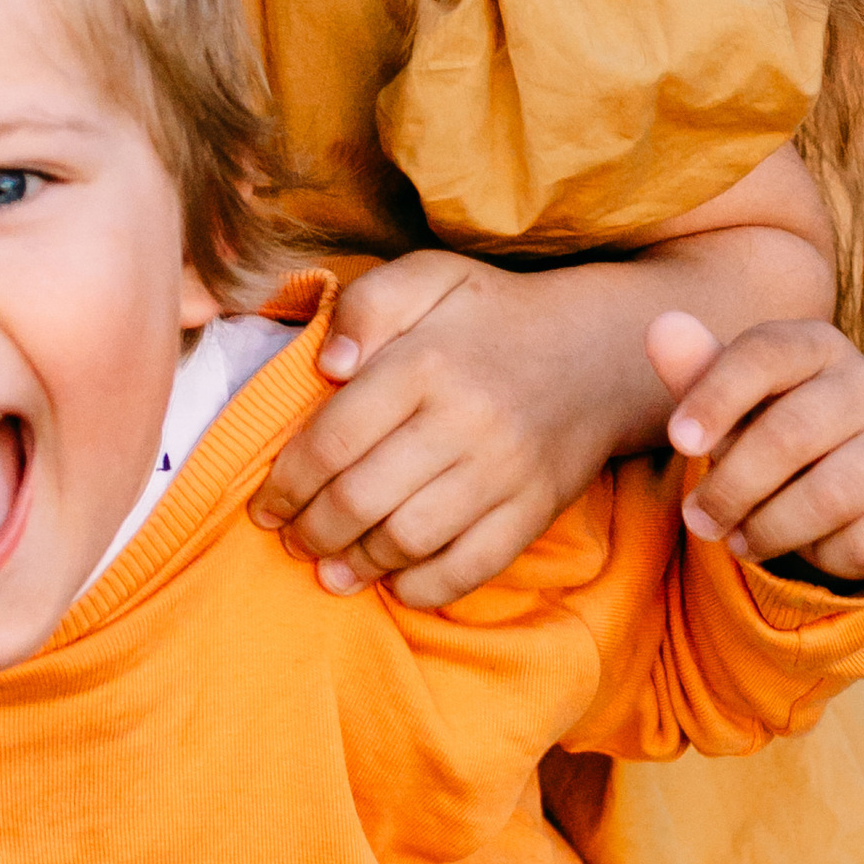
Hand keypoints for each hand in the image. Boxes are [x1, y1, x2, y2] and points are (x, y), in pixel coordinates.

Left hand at [251, 250, 637, 608]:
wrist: (597, 351)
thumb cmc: (490, 315)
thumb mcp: (427, 276)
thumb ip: (365, 305)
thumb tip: (327, 366)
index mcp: (425, 364)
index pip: (333, 439)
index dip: (286, 483)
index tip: (266, 505)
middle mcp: (464, 421)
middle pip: (361, 499)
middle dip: (311, 530)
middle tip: (291, 539)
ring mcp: (503, 473)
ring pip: (408, 540)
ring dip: (356, 564)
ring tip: (329, 566)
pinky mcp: (533, 511)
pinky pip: (469, 569)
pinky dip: (422, 586)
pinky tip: (394, 581)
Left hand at [649, 312, 863, 583]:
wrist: (857, 478)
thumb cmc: (774, 424)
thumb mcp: (731, 399)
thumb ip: (695, 371)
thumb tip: (661, 329)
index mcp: (817, 345)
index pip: (765, 354)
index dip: (716, 397)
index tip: (678, 441)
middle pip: (790, 434)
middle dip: (732, 486)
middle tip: (698, 520)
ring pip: (828, 496)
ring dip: (769, 528)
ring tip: (739, 540)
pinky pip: (862, 543)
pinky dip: (820, 556)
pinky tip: (804, 547)